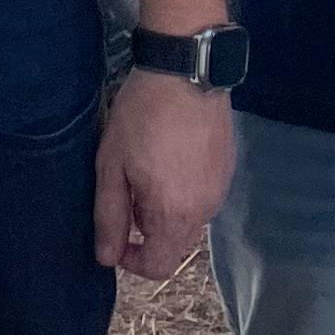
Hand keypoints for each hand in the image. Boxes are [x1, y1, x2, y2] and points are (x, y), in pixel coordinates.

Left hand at [95, 69, 234, 284]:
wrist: (186, 69)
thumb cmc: (142, 116)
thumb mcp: (112, 165)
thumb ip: (109, 217)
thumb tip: (106, 257)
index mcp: (175, 214)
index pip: (159, 266)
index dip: (132, 261)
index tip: (116, 235)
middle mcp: (206, 208)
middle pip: (175, 242)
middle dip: (147, 229)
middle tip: (128, 190)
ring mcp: (221, 187)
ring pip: (190, 217)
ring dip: (166, 208)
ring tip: (148, 167)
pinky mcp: (228, 166)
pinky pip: (203, 194)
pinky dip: (184, 188)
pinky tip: (170, 154)